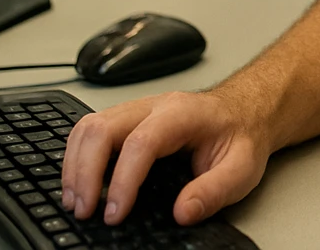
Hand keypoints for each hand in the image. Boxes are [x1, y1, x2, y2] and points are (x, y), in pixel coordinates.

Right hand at [61, 90, 271, 227]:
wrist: (245, 112)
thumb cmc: (240, 136)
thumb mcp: (242, 169)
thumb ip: (215, 191)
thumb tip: (183, 213)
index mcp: (183, 114)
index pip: (141, 143)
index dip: (122, 180)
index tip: (115, 213)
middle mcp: (154, 106)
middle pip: (102, 129)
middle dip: (85, 173)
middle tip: (85, 212)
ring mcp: (136, 110)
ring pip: (88, 126)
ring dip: (74, 165)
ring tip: (75, 202)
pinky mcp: (126, 120)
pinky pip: (89, 131)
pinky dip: (76, 157)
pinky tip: (78, 183)